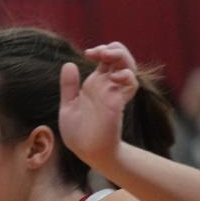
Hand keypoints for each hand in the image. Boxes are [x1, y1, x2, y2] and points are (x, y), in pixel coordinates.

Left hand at [59, 42, 139, 168]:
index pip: (105, 59)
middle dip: (113, 49)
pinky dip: (126, 76)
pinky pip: (131, 84)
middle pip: (120, 58)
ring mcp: (114, 93)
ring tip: (107, 55)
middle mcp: (107, 86)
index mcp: (95, 84)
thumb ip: (69, 87)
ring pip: (129, 67)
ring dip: (121, 56)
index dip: (100, 51)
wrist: (86, 151)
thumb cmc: (78, 133)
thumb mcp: (68, 106)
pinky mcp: (118, 103)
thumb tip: (68, 64)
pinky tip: (113, 76)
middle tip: (99, 51)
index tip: (88, 52)